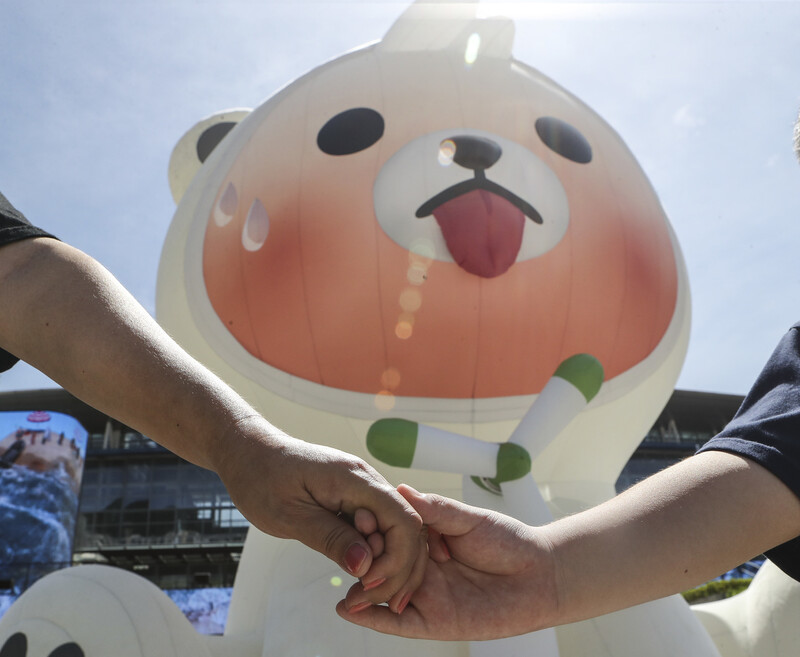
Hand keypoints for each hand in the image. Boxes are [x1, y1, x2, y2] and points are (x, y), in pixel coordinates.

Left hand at [213, 416, 426, 609]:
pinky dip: (376, 555)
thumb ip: (330, 538)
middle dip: (396, 569)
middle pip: (408, 528)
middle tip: (366, 600)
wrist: (250, 452)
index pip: (402, 519)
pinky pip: (379, 529)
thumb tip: (366, 566)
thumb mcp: (290, 515)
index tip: (368, 585)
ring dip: (388, 565)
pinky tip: (361, 576)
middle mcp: (367, 481)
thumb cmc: (262, 477)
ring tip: (362, 595)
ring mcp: (364, 490)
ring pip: (397, 531)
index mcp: (355, 479)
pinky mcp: (356, 500)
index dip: (396, 558)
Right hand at [337, 484, 558, 639]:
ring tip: (341, 586)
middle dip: (364, 561)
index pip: (391, 535)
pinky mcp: (433, 622)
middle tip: (349, 551)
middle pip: (383, 565)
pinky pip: (397, 622)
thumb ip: (435, 510)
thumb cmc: (509, 542)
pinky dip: (373, 619)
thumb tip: (402, 489)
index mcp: (427, 540)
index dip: (375, 529)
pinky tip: (348, 610)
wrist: (541, 576)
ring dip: (362, 591)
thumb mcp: (469, 520)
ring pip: (385, 595)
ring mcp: (426, 595)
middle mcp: (421, 568)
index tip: (358, 519)